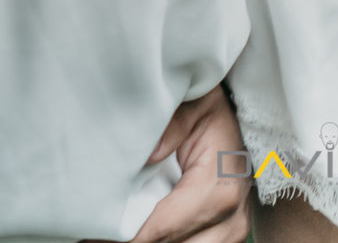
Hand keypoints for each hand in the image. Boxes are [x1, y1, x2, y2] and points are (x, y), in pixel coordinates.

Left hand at [87, 84, 250, 242]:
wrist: (239, 117)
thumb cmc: (209, 112)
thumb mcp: (190, 108)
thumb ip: (169, 130)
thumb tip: (148, 155)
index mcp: (218, 190)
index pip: (164, 227)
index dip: (128, 235)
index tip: (98, 233)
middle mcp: (230, 218)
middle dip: (137, 240)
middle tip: (100, 234)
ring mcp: (233, 229)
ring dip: (152, 241)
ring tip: (114, 233)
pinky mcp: (228, 232)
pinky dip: (169, 241)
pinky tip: (140, 232)